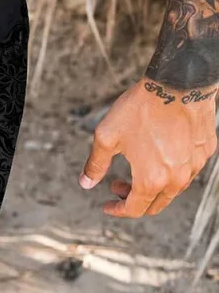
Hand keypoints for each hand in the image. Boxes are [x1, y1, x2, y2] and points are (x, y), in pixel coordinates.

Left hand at [80, 79, 217, 217]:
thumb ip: (96, 165)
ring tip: (135, 168)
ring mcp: (195, 165)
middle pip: (155, 205)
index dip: (117, 210)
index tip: (107, 205)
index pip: (135, 209)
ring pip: (172, 190)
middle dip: (133, 201)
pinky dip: (170, 172)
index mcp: (152, 180)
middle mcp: (178, 178)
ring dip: (152, 187)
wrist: (178, 81)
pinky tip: (157, 156)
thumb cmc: (140, 109)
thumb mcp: (107, 137)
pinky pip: (187, 171)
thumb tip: (86, 184)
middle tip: (117, 185)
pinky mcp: (206, 150)